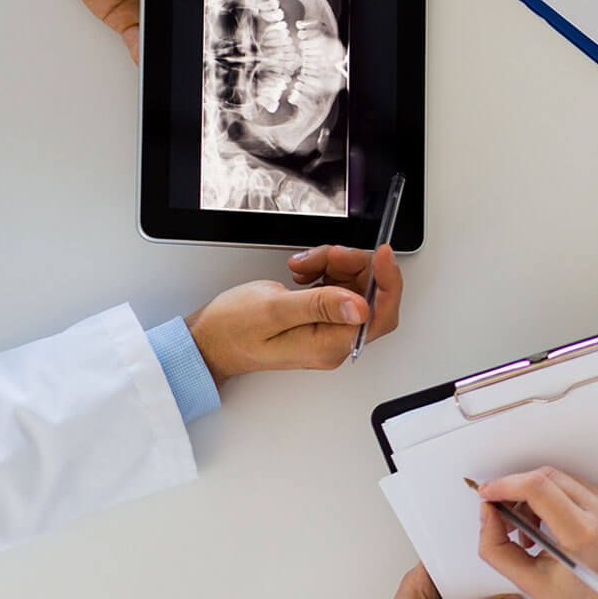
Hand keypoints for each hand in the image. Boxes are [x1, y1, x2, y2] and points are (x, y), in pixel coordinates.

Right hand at [186, 245, 401, 386]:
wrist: (209, 339)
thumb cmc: (233, 331)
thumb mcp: (273, 310)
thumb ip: (319, 305)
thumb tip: (360, 307)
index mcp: (329, 345)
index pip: (380, 315)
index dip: (388, 281)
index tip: (382, 253)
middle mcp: (334, 340)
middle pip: (370, 294)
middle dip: (353, 266)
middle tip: (326, 255)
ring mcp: (328, 327)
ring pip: (354, 284)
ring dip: (333, 265)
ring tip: (304, 264)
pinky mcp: (321, 315)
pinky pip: (338, 285)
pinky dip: (324, 270)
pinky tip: (304, 271)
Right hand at [474, 468, 597, 598]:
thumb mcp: (531, 584)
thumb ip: (498, 547)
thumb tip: (488, 514)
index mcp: (583, 534)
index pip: (537, 487)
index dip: (504, 485)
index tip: (487, 494)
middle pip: (547, 477)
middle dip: (516, 490)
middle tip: (501, 515)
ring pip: (560, 479)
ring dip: (534, 496)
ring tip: (526, 532)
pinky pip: (574, 488)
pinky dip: (553, 499)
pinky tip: (546, 528)